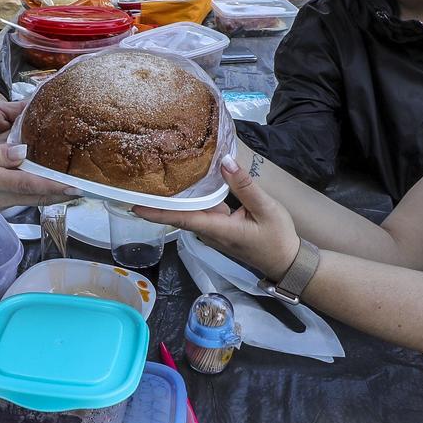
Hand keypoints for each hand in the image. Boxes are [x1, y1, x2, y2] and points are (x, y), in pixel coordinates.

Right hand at [0, 143, 73, 220]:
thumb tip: (23, 152)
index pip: (30, 186)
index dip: (56, 187)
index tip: (78, 187)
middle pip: (38, 197)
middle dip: (63, 193)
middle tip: (88, 185)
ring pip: (32, 200)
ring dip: (52, 193)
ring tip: (73, 182)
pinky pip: (21, 200)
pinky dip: (37, 193)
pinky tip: (45, 182)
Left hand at [137, 153, 299, 281]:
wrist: (287, 261)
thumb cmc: (278, 238)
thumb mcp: (267, 209)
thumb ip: (245, 186)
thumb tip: (224, 161)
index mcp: (219, 230)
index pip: (182, 219)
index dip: (157, 213)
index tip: (135, 205)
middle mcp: (210, 232)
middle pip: (179, 215)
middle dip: (158, 202)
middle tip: (138, 182)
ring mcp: (214, 231)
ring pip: (189, 212)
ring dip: (172, 198)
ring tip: (155, 177)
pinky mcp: (220, 227)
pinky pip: (200, 211)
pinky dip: (191, 198)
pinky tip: (186, 181)